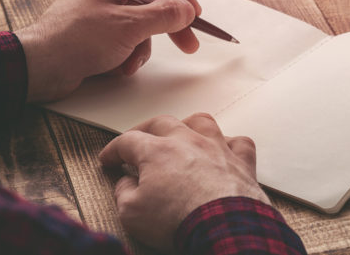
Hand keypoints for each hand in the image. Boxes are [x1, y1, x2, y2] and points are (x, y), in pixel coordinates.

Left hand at [16, 0, 201, 102]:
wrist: (37, 70)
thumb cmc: (75, 40)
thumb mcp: (128, 26)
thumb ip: (163, 15)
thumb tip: (186, 9)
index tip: (192, 12)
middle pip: (150, 0)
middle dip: (167, 25)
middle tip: (188, 43)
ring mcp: (98, 14)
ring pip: (139, 26)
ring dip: (141, 46)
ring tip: (129, 60)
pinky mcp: (95, 37)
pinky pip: (124, 41)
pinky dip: (126, 55)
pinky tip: (115, 68)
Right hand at [99, 113, 269, 251]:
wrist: (224, 227)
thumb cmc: (179, 219)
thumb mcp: (132, 213)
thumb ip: (123, 193)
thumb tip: (124, 184)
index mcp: (157, 151)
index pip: (128, 141)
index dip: (114, 149)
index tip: (108, 159)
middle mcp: (188, 141)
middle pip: (162, 123)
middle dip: (146, 129)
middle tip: (138, 139)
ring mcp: (217, 148)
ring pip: (201, 122)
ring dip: (188, 125)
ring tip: (181, 133)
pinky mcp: (241, 163)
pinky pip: (239, 142)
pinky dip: (230, 144)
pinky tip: (225, 149)